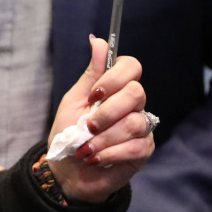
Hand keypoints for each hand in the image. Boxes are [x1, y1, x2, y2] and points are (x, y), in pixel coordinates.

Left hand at [46, 36, 154, 202]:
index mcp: (116, 89)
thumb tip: (97, 40)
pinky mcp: (144, 151)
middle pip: (136, 93)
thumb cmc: (69, 134)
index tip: (93, 94)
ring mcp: (142, 128)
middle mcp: (134, 105)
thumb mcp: (74, 100)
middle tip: (87, 126)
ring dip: (104, 137)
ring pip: (135, 122)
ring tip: (85, 147)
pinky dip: (109, 153)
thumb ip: (91, 74)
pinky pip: (135, 146)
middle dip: (106, 112)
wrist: (67, 171)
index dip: (114, 77)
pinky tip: (95, 158)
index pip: (131, 67)